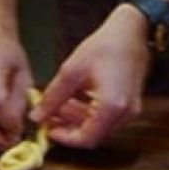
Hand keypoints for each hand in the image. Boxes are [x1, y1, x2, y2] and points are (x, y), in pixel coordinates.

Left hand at [32, 4, 150, 148]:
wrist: (131, 31)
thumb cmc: (105, 46)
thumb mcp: (72, 70)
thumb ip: (53, 97)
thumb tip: (37, 115)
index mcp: (112, 107)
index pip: (87, 138)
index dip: (65, 137)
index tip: (48, 129)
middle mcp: (125, 114)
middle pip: (93, 134)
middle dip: (69, 126)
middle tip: (49, 115)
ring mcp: (130, 110)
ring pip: (99, 126)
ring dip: (77, 118)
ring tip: (59, 103)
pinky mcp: (130, 103)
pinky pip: (106, 117)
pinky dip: (89, 112)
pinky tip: (74, 98)